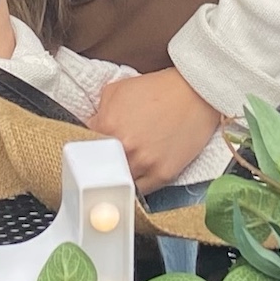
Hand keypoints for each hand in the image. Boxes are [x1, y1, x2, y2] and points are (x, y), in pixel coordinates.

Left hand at [88, 68, 226, 188]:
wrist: (195, 92)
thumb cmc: (158, 89)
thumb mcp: (116, 90)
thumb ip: (98, 112)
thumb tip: (90, 131)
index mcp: (108, 126)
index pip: (84, 149)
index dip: (87, 150)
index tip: (90, 152)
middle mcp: (125, 148)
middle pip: (100, 170)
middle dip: (102, 165)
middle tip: (105, 162)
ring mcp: (145, 164)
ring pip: (120, 184)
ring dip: (119, 177)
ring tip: (123, 168)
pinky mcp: (163, 174)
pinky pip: (141, 191)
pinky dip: (137, 185)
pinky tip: (138, 175)